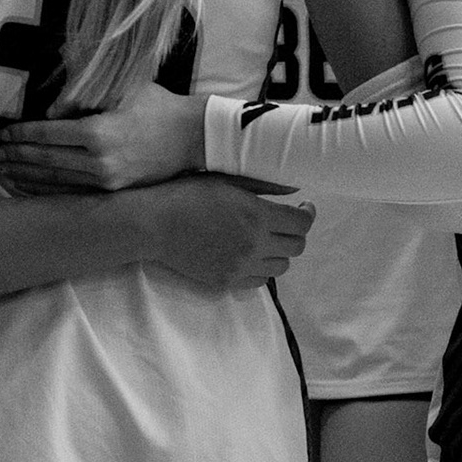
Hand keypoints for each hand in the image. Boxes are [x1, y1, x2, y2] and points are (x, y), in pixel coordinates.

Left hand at [0, 83, 206, 192]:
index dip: (18, 134)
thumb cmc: (157, 105)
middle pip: (44, 160)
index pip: (46, 135)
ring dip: (22, 176)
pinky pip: (69, 192)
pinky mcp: (112, 192)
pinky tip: (27, 187)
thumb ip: (84, 94)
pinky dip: (44, 190)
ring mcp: (105, 181)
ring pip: (53, 180)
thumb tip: (50, 110)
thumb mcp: (122, 88)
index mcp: (97, 132)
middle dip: (13, 157)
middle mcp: (98, 161)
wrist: (192, 137)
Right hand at [139, 174, 313, 289]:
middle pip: (297, 246)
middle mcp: (254, 244)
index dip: (308, 213)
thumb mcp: (226, 180)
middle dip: (296, 232)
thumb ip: (263, 186)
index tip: (303, 206)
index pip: (302, 223)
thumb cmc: (187, 194)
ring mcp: (241, 267)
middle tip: (285, 221)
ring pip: (281, 266)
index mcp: (257, 215)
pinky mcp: (227, 281)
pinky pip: (260, 281)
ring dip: (280, 251)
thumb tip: (293, 190)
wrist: (154, 225)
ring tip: (266, 238)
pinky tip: (250, 253)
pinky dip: (262, 268)